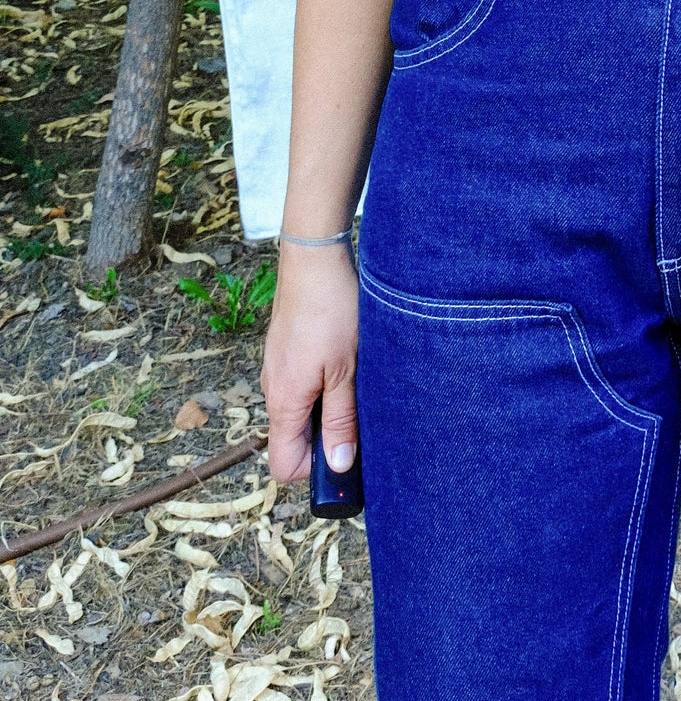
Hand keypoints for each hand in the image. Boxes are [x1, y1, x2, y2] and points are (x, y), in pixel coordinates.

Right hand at [260, 241, 359, 481]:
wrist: (314, 256)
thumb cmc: (332, 310)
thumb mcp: (346, 370)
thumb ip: (340, 419)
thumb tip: (339, 466)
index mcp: (284, 401)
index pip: (283, 465)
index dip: (314, 471)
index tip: (346, 456)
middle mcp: (273, 389)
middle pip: (293, 439)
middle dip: (326, 439)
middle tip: (360, 416)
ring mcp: (278, 368)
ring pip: (299, 410)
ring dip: (327, 408)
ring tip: (357, 382)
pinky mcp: (286, 350)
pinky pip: (301, 384)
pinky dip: (323, 385)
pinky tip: (347, 361)